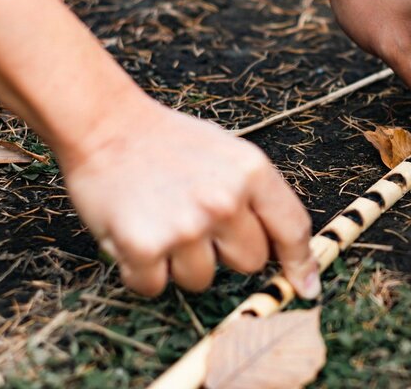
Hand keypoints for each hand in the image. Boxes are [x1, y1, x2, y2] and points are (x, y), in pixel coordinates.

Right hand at [60, 99, 320, 297]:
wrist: (106, 124)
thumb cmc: (169, 141)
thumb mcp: (230, 153)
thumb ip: (258, 197)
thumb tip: (283, 248)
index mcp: (252, 173)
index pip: (292, 229)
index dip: (299, 263)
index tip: (304, 287)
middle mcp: (225, 201)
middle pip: (249, 263)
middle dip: (226, 253)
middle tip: (196, 223)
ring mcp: (186, 225)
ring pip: (201, 280)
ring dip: (181, 264)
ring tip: (162, 223)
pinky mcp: (144, 245)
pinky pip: (155, 287)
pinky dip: (143, 273)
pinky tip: (135, 236)